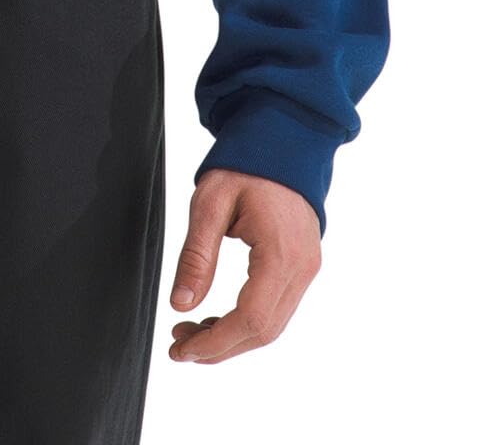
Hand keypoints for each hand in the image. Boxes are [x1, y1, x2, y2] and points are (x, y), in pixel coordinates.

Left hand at [166, 169, 320, 363]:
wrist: (283, 137)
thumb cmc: (246, 163)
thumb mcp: (210, 202)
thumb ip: (196, 256)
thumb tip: (180, 304)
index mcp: (280, 253)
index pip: (250, 320)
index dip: (215, 343)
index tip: (182, 349)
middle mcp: (302, 269)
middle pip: (263, 331)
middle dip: (219, 346)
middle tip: (179, 344)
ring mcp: (307, 269)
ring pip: (271, 325)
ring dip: (232, 337)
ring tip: (191, 332)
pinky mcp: (303, 266)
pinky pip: (276, 308)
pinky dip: (246, 322)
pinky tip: (217, 316)